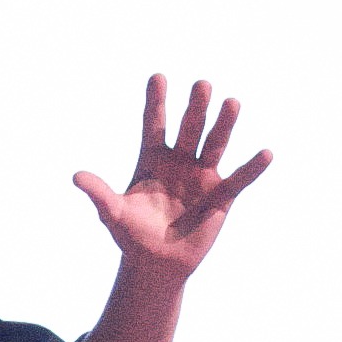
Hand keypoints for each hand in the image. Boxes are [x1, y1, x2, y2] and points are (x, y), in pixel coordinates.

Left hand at [73, 74, 271, 280]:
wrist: (156, 264)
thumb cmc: (130, 236)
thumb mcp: (113, 213)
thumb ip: (99, 193)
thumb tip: (76, 176)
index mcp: (151, 159)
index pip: (154, 124)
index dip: (155, 101)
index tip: (158, 77)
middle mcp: (179, 162)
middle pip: (188, 128)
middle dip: (195, 107)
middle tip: (201, 84)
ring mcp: (201, 177)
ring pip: (214, 145)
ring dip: (223, 124)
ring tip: (232, 102)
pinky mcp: (220, 197)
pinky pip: (239, 179)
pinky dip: (252, 168)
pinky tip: (265, 153)